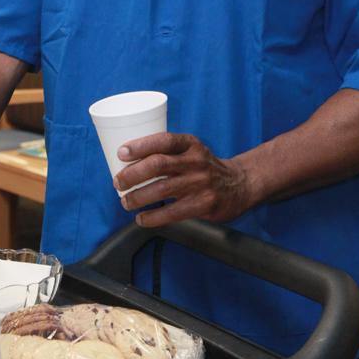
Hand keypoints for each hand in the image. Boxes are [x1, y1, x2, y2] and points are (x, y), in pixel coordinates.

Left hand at [113, 132, 250, 226]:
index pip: (164, 140)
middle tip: (118, 182)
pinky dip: (153, 217)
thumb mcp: (192, 151)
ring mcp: (200, 183)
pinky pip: (172, 212)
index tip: (121, 153)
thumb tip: (131, 163)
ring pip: (162, 188)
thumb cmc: (205, 167)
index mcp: (190, 144)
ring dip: (138, 197)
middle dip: (133, 174)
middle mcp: (196, 161)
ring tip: (126, 202)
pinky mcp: (203, 204)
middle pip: (159, 164)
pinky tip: (142, 218)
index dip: (140, 145)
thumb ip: (169, 153)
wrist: (239, 185)